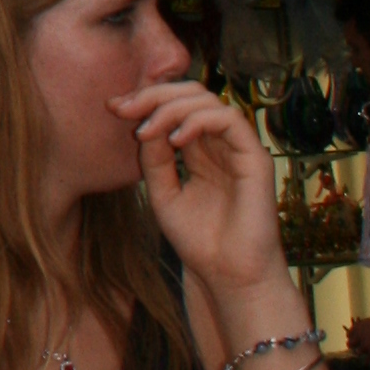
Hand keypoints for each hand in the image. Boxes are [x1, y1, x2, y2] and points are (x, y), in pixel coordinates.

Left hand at [117, 80, 290, 305]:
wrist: (227, 275)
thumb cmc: (199, 241)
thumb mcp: (162, 192)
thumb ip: (154, 158)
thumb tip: (144, 121)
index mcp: (199, 150)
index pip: (175, 107)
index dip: (146, 100)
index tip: (113, 107)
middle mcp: (220, 144)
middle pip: (191, 94)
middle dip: (154, 95)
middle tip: (124, 108)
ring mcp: (239, 148)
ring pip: (209, 100)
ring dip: (171, 106)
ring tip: (147, 130)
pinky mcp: (256, 157)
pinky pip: (230, 119)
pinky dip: (198, 120)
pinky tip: (175, 140)